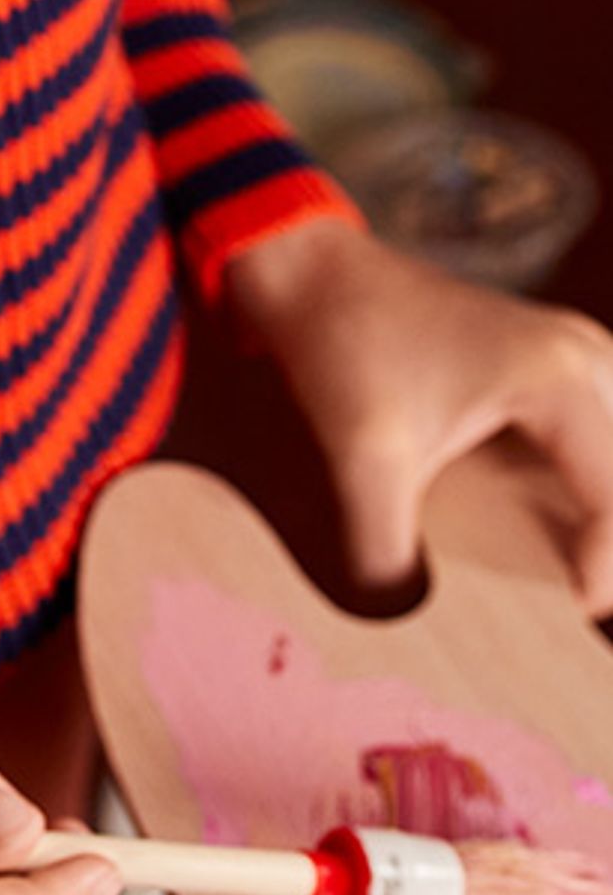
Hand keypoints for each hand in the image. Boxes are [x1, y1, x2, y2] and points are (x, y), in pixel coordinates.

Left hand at [223, 218, 612, 611]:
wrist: (311, 272)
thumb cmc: (342, 352)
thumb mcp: (361, 462)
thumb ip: (386, 556)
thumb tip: (409, 621)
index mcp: (558, 379)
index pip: (612, 502)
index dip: (604, 574)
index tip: (582, 620)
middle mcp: (588, 358)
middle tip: (592, 610)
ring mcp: (582, 354)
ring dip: (608, 510)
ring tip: (585, 576)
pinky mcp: (560, 364)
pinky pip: (605, 433)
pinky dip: (598, 482)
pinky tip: (568, 534)